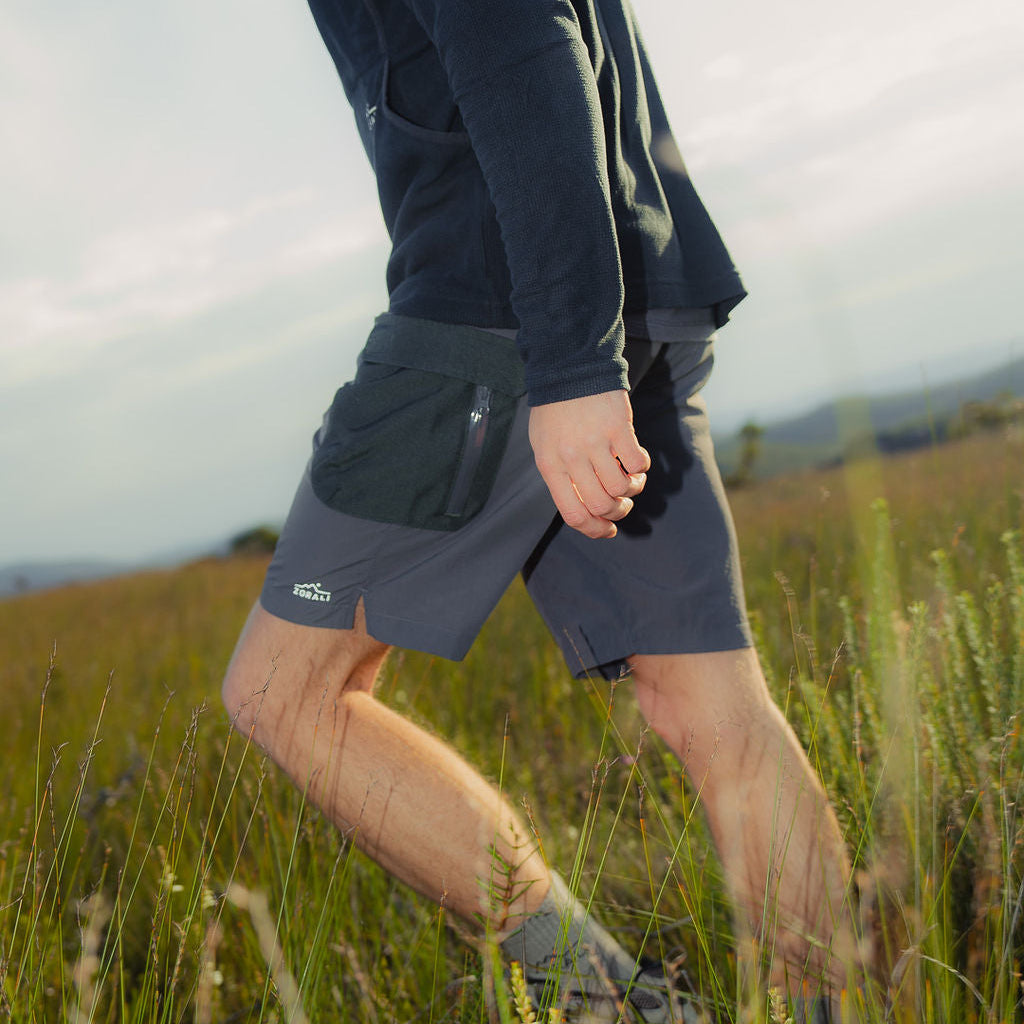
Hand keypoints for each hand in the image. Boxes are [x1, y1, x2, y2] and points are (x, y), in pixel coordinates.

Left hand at [528, 390, 649, 538]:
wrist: (568, 368)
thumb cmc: (555, 411)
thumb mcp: (544, 445)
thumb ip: (560, 476)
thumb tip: (586, 508)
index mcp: (550, 465)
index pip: (573, 514)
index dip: (595, 530)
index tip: (609, 530)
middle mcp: (571, 457)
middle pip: (601, 505)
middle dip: (618, 512)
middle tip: (623, 505)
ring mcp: (595, 442)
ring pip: (621, 488)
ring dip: (632, 490)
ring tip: (631, 480)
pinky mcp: (618, 427)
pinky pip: (637, 463)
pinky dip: (641, 468)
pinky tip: (636, 461)